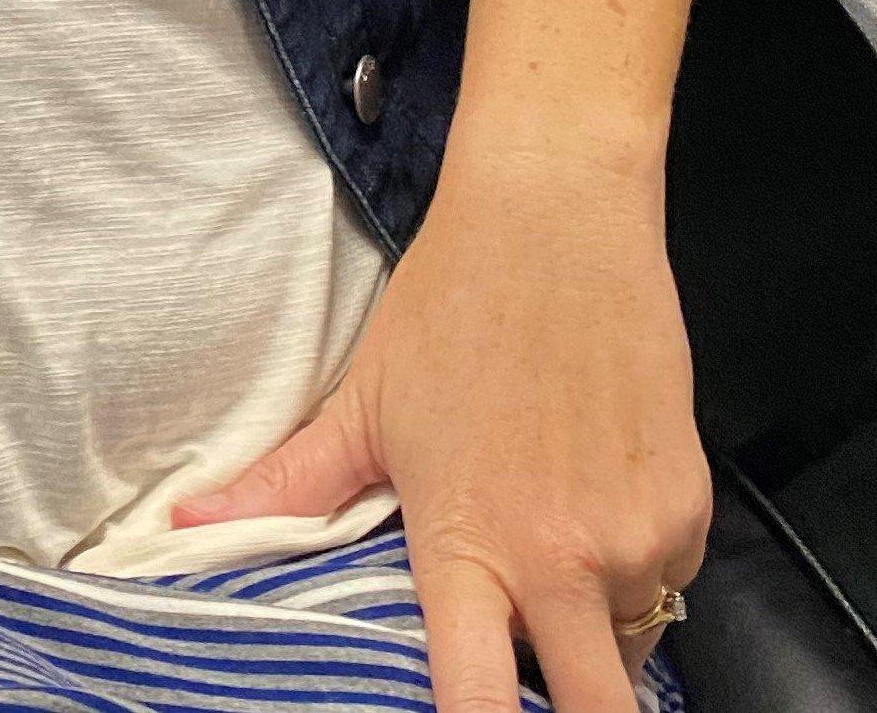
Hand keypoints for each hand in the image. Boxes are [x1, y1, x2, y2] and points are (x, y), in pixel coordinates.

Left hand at [164, 141, 708, 712]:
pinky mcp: (690, 506)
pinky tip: (596, 497)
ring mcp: (634, 537)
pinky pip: (670, 581)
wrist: (557, 213)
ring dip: (595, 627)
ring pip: (630, 645)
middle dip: (567, 710)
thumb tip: (186, 524)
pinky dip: (638, 566)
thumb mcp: (365, 400)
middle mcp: (561, 559)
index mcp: (468, 545)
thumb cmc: (452, 303)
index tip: (465, 710)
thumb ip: (289, 484)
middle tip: (529, 670)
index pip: (479, 707)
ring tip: (552, 552)